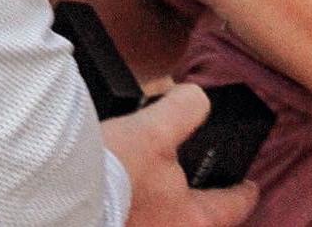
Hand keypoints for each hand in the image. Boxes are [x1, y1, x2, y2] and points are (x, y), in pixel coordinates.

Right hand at [102, 84, 258, 226]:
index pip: (231, 206)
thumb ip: (184, 110)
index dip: (243, 192)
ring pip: (169, 220)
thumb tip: (195, 97)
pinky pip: (140, 217)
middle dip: (200, 202)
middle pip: (199, 220)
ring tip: (155, 181)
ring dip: (167, 204)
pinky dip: (141, 206)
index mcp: (193, 220)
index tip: (251, 185)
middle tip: (199, 181)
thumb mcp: (154, 130)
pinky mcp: (119, 226)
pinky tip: (124, 187)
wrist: (60, 195)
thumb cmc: (116, 171)